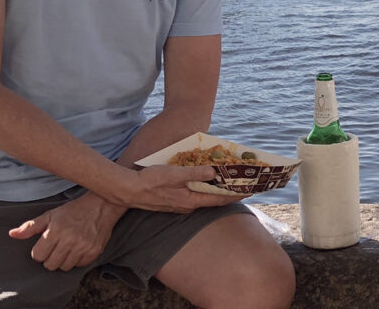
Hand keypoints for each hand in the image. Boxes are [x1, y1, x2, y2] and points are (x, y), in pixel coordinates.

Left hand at [8, 191, 125, 271]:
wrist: (102, 205)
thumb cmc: (74, 210)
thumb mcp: (50, 215)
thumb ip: (31, 227)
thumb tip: (12, 234)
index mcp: (55, 231)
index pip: (38, 255)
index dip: (40, 251)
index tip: (46, 244)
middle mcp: (69, 240)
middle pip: (50, 264)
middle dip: (50, 258)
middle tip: (56, 247)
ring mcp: (83, 247)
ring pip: (64, 267)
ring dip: (63, 260)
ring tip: (67, 248)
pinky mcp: (94, 251)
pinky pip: (79, 265)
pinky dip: (77, 260)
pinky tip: (78, 249)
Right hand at [118, 164, 245, 212]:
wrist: (128, 191)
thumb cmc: (150, 181)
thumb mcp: (174, 174)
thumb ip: (194, 173)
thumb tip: (214, 172)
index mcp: (190, 200)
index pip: (218, 200)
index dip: (235, 196)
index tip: (249, 191)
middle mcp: (187, 206)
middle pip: (213, 201)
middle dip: (228, 194)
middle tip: (242, 186)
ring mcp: (179, 206)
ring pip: (203, 200)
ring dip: (216, 193)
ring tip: (227, 184)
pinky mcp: (172, 202)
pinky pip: (193, 198)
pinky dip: (203, 192)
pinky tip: (204, 185)